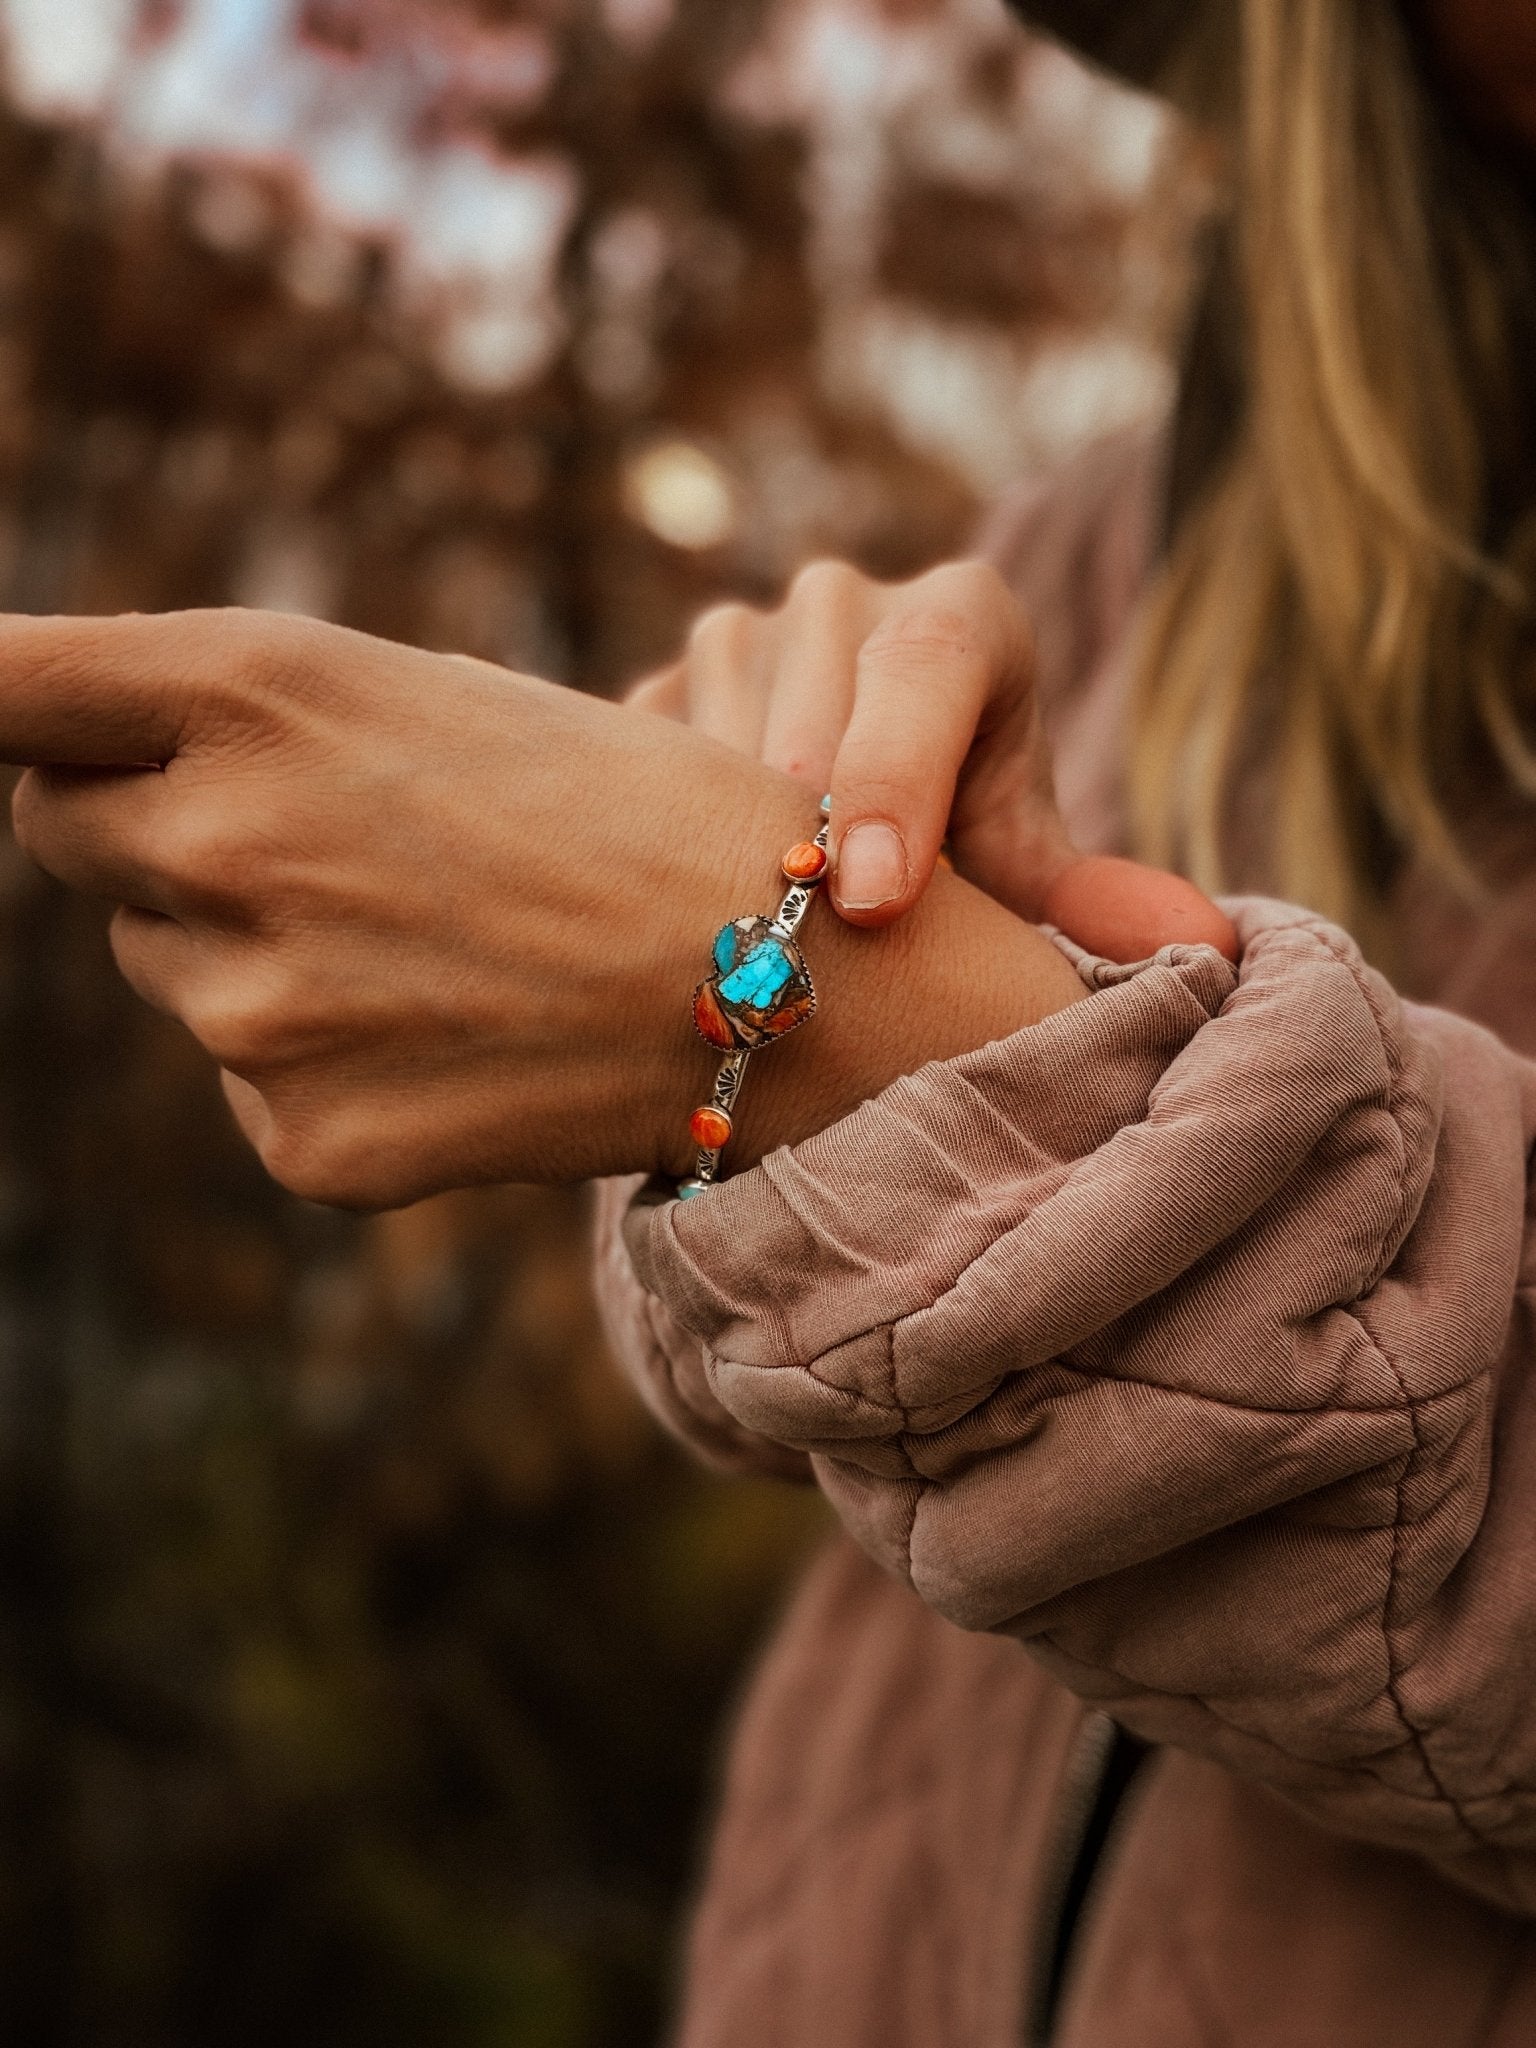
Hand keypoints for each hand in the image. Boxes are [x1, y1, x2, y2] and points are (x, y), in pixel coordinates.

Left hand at [3, 608, 1086, 1206]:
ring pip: (169, 963)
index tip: (4, 717)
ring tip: (431, 939)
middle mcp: (224, 839)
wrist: (786, 980)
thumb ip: (241, 716)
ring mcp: (253, 1008)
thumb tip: (84, 770)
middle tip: (313, 833)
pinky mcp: (300, 1138)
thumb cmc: (622, 808)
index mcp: (256, 684)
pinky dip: (324, 1060)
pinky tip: (454, 1037)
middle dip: (153, 822)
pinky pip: (252, 1080)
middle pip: (65, 829)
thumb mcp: (428, 696)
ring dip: (253, 945)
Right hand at [630, 557, 1235, 961]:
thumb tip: (1194, 946)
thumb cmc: (963, 829)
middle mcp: (844, 600)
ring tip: (765, 940)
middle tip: (812, 965)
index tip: (874, 901)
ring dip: (732, 860)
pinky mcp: (660, 687)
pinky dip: (669, 848)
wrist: (856, 796)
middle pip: (808, 734)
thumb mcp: (1024, 854)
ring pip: (712, 761)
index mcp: (961, 615)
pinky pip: (646, 777)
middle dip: (808, 856)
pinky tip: (702, 899)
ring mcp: (740, 636)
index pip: (925, 672)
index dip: (896, 785)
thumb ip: (1086, 897)